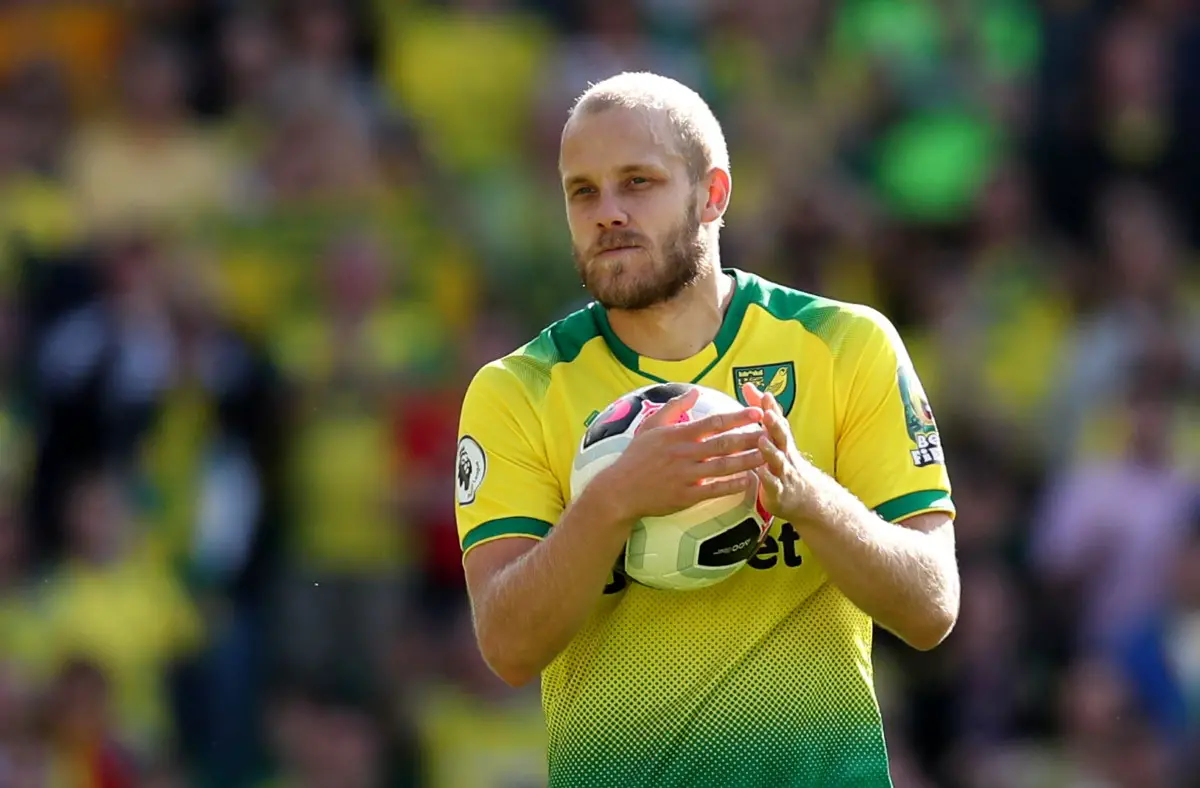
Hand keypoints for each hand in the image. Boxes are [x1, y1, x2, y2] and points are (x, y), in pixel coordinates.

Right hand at [592, 387, 766, 522]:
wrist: (620, 490)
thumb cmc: (636, 457)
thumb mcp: (651, 426)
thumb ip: (674, 408)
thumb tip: (694, 392)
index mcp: (677, 435)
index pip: (714, 422)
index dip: (738, 417)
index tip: (756, 412)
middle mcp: (684, 453)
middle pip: (724, 443)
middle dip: (750, 437)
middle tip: (771, 433)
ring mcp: (686, 475)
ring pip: (723, 466)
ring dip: (748, 461)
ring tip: (767, 456)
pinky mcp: (686, 495)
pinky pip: (714, 489)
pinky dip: (733, 486)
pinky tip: (749, 481)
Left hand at [741, 383, 812, 521]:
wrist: (806, 497)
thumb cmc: (783, 460)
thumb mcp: (774, 435)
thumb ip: (761, 411)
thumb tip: (748, 385)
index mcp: (780, 439)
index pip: (777, 419)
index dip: (771, 407)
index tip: (765, 394)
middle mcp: (784, 452)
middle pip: (782, 436)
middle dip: (775, 425)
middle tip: (767, 414)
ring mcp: (783, 471)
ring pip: (778, 460)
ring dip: (771, 450)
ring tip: (762, 440)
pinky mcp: (778, 491)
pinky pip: (774, 485)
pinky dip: (768, 479)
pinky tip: (760, 474)